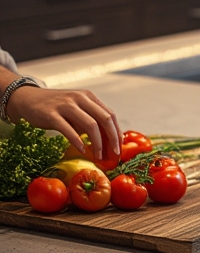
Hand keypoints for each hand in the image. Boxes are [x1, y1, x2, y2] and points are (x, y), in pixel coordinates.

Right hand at [7, 85, 121, 157]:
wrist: (26, 98)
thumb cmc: (55, 107)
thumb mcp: (77, 110)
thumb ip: (91, 121)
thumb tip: (109, 141)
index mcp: (88, 97)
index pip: (110, 115)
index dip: (117, 132)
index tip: (119, 148)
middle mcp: (79, 98)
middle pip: (105, 119)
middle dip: (113, 139)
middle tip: (114, 154)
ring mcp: (65, 105)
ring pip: (90, 125)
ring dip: (98, 143)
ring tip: (98, 156)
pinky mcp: (51, 114)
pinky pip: (69, 130)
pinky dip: (78, 141)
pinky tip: (82, 150)